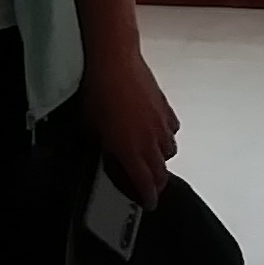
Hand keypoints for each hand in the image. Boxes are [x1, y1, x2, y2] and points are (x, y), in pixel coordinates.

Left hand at [82, 38, 177, 202]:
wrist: (113, 61)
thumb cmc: (98, 93)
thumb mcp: (91, 128)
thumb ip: (104, 148)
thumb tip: (109, 156)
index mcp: (131, 152)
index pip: (145, 185)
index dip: (147, 198)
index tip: (147, 203)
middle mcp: (151, 142)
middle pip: (161, 173)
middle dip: (156, 183)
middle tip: (148, 185)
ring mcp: (161, 124)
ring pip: (170, 151)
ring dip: (161, 158)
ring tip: (150, 156)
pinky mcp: (166, 107)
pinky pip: (172, 129)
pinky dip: (166, 134)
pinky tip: (156, 129)